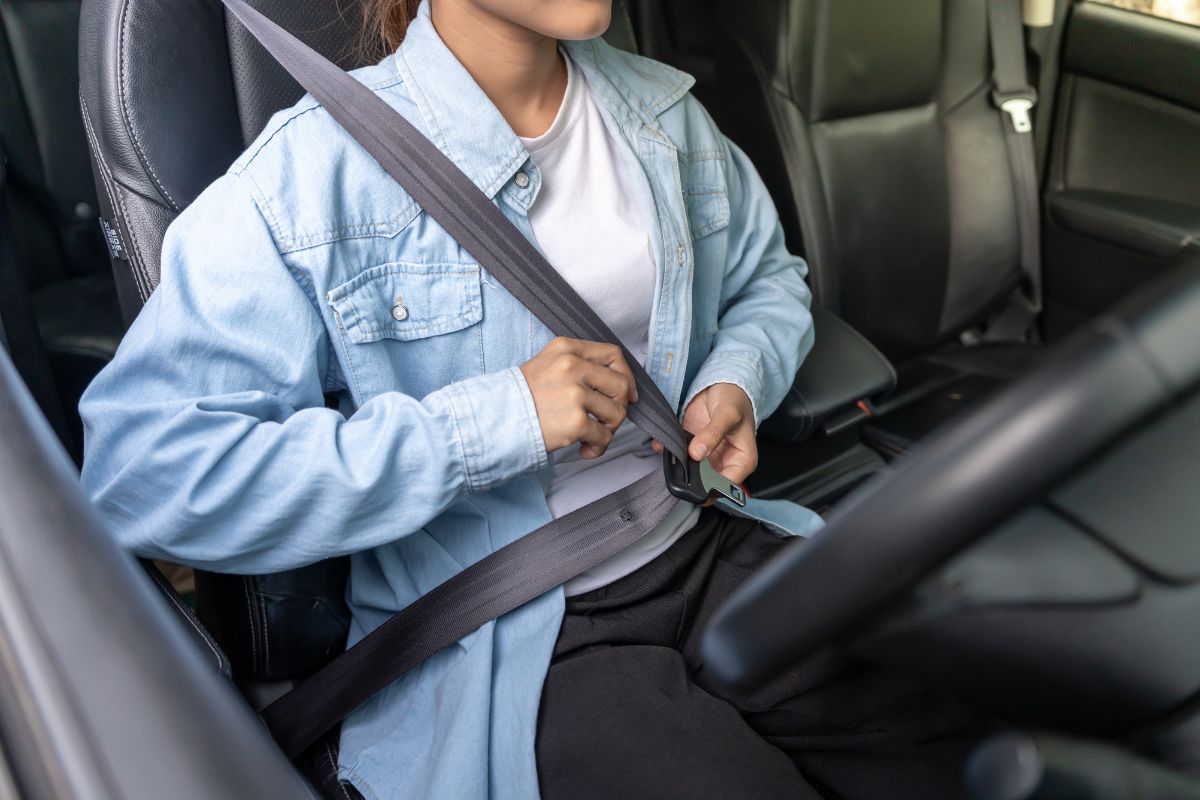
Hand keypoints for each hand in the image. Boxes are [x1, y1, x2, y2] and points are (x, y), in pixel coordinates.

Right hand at [520, 337, 637, 458]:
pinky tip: (583, 449)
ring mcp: (574, 394)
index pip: (614, 355)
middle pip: (620, 385)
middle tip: (604, 421)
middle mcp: (572, 367)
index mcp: (567, 349)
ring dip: (608, 430)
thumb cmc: (521, 397)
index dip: (627, 377)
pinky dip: (598, 447)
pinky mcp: (575, 421)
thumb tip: (617, 383)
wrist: (495, 419)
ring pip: (617, 413)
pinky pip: (604, 437)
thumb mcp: (547, 365)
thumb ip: (579, 366)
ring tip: (590, 436)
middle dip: (618, 407)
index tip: (626, 395)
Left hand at [653, 383, 757, 495]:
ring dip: (677, 466)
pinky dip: (668, 452)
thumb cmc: (735, 399)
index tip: (694, 481)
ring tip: (668, 454)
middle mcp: (724, 462)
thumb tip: (697, 453)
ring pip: (690, 471)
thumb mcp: (727, 414)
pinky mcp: (692, 446)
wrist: (721, 384)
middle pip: (706, 482)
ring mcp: (707, 455)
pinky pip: (678, 455)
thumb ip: (713, 434)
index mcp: (742, 460)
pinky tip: (661, 446)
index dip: (711, 487)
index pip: (727, 485)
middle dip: (690, 478)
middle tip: (677, 469)